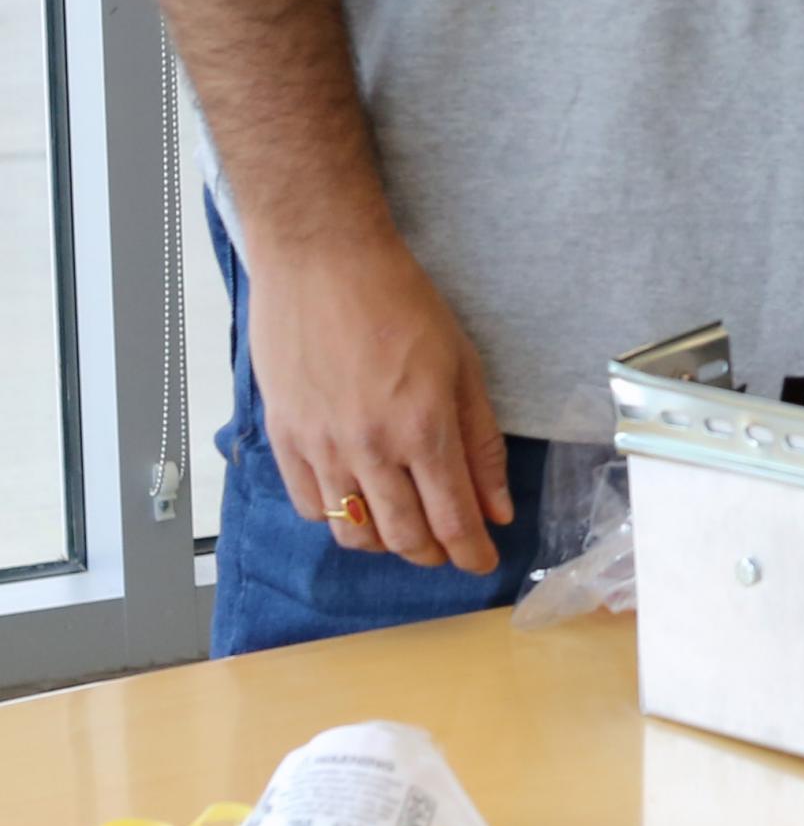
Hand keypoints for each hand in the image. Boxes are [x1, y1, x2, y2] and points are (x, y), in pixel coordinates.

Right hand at [245, 223, 513, 571]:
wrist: (323, 262)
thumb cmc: (401, 301)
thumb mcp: (463, 365)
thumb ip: (481, 443)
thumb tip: (497, 508)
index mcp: (424, 428)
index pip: (453, 519)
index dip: (472, 552)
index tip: (483, 563)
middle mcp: (371, 449)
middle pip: (405, 537)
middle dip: (435, 554)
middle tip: (449, 548)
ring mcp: (322, 448)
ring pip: (354, 533)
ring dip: (387, 543)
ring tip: (407, 529)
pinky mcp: (285, 439)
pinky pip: (310, 507)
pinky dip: (339, 518)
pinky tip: (358, 501)